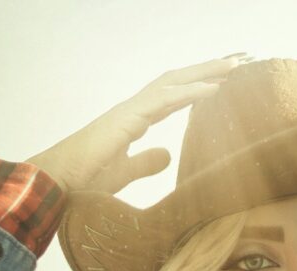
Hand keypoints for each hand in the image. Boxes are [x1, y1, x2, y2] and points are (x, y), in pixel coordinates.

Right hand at [26, 55, 248, 195]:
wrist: (55, 186)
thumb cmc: (83, 181)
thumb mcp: (125, 172)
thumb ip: (146, 162)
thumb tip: (168, 154)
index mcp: (135, 119)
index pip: (175, 95)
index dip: (201, 86)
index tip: (228, 79)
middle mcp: (134, 108)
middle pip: (178, 80)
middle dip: (210, 68)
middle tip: (242, 59)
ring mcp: (129, 111)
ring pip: (174, 82)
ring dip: (206, 72)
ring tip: (235, 64)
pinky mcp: (125, 119)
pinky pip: (163, 100)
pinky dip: (191, 93)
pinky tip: (215, 89)